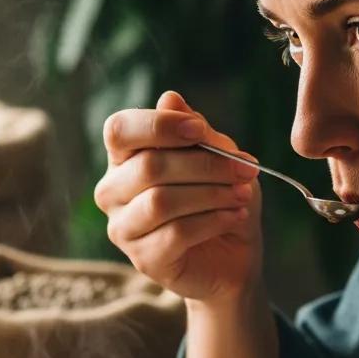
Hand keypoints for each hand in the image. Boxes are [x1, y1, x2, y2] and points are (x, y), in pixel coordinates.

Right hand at [94, 90, 261, 303]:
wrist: (234, 255)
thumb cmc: (220, 198)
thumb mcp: (218, 156)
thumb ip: (195, 131)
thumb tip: (170, 98)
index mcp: (124, 158)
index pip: (119, 130)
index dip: (158, 126)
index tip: (200, 131)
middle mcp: (112, 191)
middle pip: (148, 166)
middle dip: (204, 165)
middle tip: (245, 170)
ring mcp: (123, 228)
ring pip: (160, 201)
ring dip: (211, 195)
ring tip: (243, 195)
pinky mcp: (142, 259)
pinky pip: (175, 234)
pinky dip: (213, 221)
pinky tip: (236, 216)